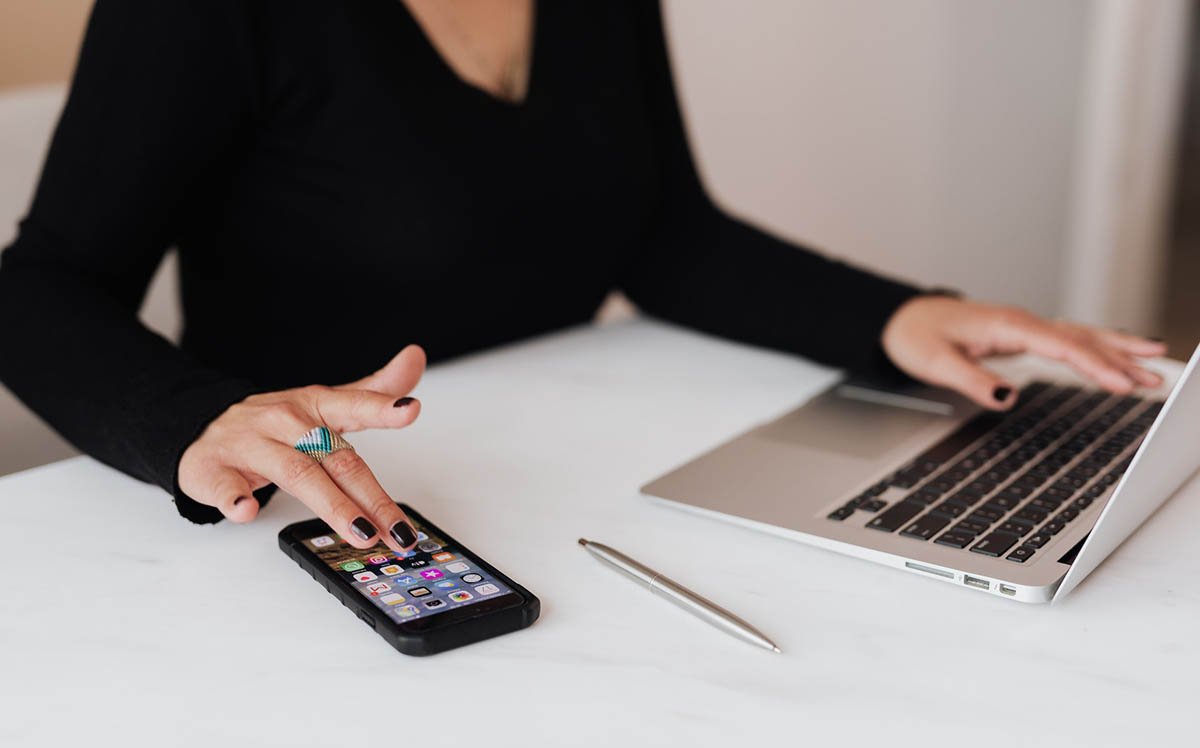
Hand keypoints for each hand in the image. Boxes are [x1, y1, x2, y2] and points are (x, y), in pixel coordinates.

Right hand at [178, 345, 426, 551]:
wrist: (201, 426)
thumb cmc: (273, 424)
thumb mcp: (324, 403)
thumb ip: (372, 391)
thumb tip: (415, 358)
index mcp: (314, 406)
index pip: (353, 405)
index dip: (382, 408)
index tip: (410, 410)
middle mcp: (285, 423)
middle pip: (335, 459)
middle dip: (370, 497)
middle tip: (399, 530)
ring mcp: (249, 446)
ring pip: (296, 473)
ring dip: (331, 505)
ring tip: (360, 532)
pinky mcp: (214, 471)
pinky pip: (225, 486)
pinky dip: (235, 499)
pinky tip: (246, 510)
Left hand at [881, 296, 1165, 409]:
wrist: (901, 319)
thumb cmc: (915, 336)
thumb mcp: (935, 363)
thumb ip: (971, 379)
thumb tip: (1006, 397)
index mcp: (1007, 325)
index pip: (1061, 346)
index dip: (1094, 365)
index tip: (1121, 383)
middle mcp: (1021, 322)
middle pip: (1080, 339)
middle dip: (1120, 359)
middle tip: (1155, 379)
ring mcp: (1023, 327)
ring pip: (1079, 336)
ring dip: (1116, 351)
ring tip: (1154, 364)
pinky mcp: (1021, 335)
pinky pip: (1067, 339)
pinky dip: (1096, 346)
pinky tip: (1117, 353)